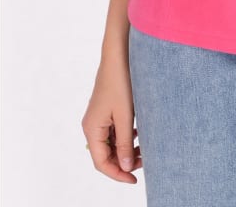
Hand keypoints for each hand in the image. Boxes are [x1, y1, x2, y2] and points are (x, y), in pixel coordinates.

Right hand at [81, 53, 142, 183]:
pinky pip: (113, 131)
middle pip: (105, 154)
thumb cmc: (121, 82)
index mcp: (92, 129)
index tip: (134, 179)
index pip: (101, 163)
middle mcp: (91, 126)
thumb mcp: (125, 116)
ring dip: (126, 149)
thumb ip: (124, 143)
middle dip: (124, 161)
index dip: (118, 174)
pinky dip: (126, 137)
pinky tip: (138, 133)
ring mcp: (98, 118)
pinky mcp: (106, 110)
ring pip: (111, 143)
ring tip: (144, 148)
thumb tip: (124, 166)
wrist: (119, 55)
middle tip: (145, 160)